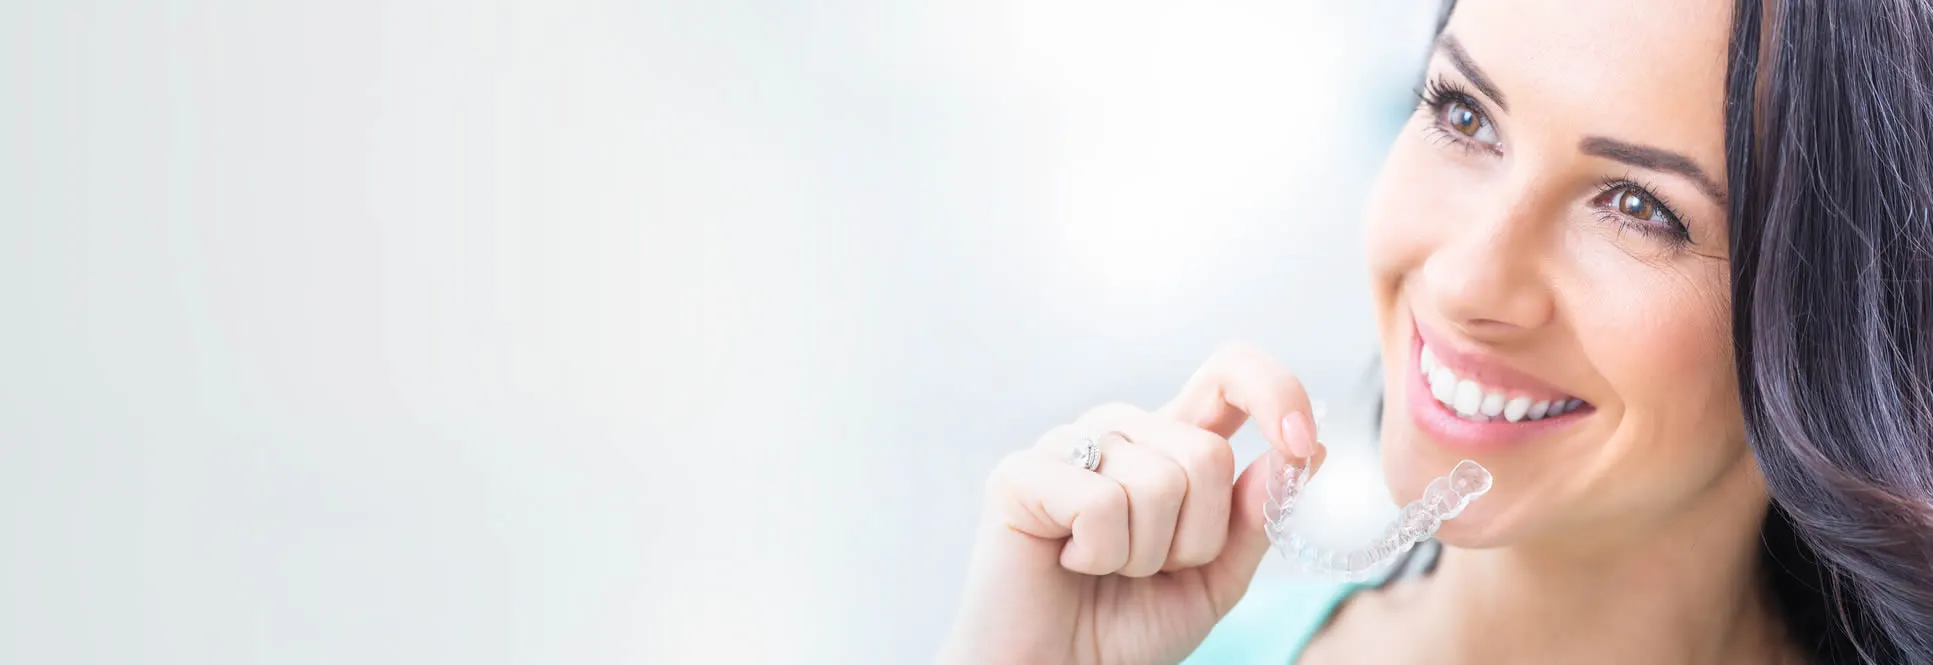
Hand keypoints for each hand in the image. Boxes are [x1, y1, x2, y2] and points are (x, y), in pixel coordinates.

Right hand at [939, 344, 1326, 664]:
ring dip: (1144, 556)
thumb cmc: (1125, 626)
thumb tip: (1311, 450)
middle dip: (1195, 539)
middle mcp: (1121, 430)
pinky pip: (1101, 504)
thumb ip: (1256, 517)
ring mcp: (1068, 445)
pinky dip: (1097, 554)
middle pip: (1206, 455)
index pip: (1229, 374)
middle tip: (1148, 569)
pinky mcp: (1022, 473)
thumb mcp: (1215, 578)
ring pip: (1158, 482)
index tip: (1301, 443)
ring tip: (1106, 569)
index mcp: (1169, 443)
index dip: (1275, 391)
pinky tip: (1069, 561)